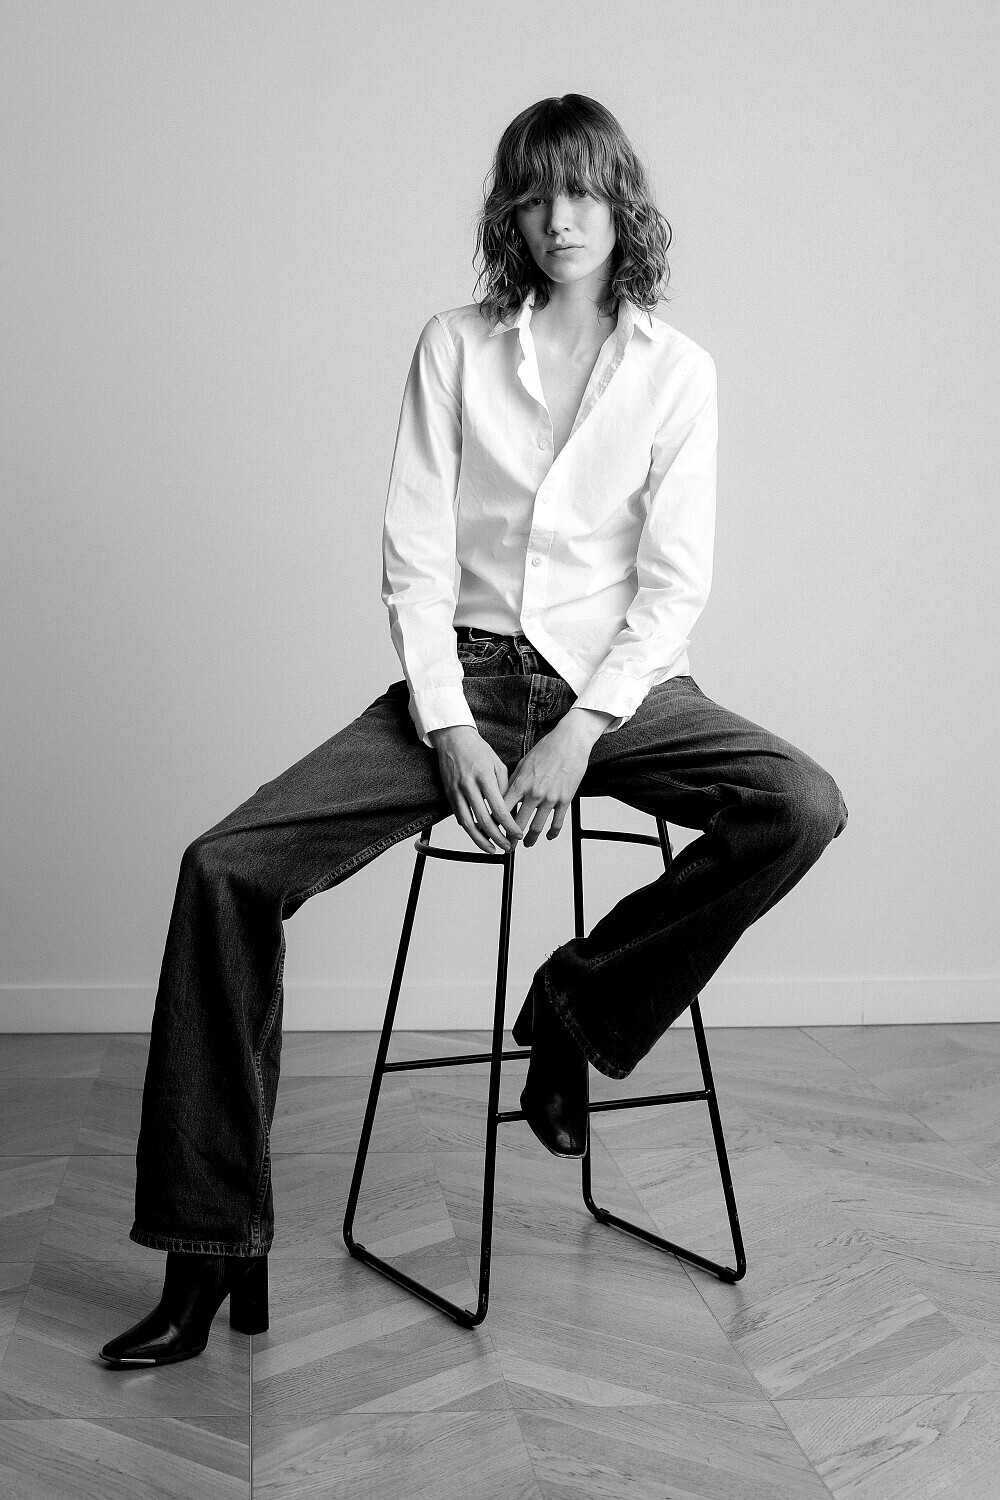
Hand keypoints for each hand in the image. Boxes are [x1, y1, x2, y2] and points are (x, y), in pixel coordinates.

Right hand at [429, 725, 523, 853]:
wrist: (453, 739)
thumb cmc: (477, 749)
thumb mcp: (497, 764)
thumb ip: (504, 787)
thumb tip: (511, 810)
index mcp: (484, 777)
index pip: (498, 809)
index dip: (509, 825)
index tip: (517, 834)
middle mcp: (468, 786)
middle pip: (483, 820)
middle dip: (497, 837)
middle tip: (507, 846)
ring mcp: (456, 791)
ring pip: (468, 824)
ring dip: (480, 840)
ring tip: (492, 849)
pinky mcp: (449, 794)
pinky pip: (459, 817)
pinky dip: (469, 829)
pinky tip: (478, 836)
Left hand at [504, 707, 612, 845]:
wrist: (569, 742)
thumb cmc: (546, 749)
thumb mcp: (523, 763)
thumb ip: (513, 781)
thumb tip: (503, 796)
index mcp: (521, 784)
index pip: (502, 809)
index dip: (495, 823)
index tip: (492, 831)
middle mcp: (534, 794)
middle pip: (518, 823)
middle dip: (510, 838)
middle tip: (506, 846)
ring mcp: (550, 798)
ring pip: (537, 827)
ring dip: (530, 839)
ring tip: (526, 844)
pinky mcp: (565, 800)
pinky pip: (557, 822)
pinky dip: (552, 833)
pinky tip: (548, 836)